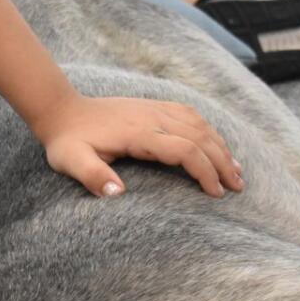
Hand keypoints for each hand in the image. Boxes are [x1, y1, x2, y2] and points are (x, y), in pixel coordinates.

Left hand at [31, 95, 245, 197]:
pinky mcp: (152, 107)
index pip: (184, 150)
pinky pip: (189, 114)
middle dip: (222, 162)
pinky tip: (216, 144)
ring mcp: (154, 109)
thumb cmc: (67, 141)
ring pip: (199, 124)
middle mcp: (152, 117)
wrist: (61, 110)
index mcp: (138, 132)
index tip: (216, 193)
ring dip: (221, 146)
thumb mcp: (70, 161)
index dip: (204, 171)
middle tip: (238, 187)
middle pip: (200, 136)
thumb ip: (91, 176)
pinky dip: (209, 130)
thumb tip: (116, 193)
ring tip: (236, 170)